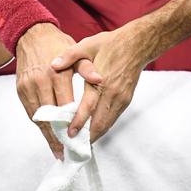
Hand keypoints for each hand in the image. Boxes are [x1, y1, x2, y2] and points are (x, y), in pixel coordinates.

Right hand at [16, 23, 102, 158]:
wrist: (32, 35)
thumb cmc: (58, 44)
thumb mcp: (77, 52)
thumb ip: (88, 68)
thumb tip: (100, 80)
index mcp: (57, 73)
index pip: (65, 106)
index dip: (72, 124)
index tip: (79, 139)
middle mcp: (41, 81)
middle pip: (51, 116)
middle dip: (59, 135)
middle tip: (67, 151)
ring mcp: (28, 86)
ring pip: (38, 117)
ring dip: (47, 135)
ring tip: (58, 150)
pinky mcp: (21, 89)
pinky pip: (30, 112)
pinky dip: (39, 125)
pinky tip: (47, 135)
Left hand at [51, 25, 149, 141]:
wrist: (137, 44)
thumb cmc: (111, 44)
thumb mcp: (88, 45)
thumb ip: (69, 55)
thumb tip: (53, 65)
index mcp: (101, 80)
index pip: (89, 106)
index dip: (79, 122)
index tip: (69, 134)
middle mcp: (113, 93)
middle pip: (100, 122)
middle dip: (87, 137)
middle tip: (73, 147)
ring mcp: (121, 98)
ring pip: (108, 123)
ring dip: (96, 135)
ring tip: (81, 144)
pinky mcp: (126, 99)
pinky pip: (113, 118)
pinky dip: (103, 127)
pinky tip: (94, 131)